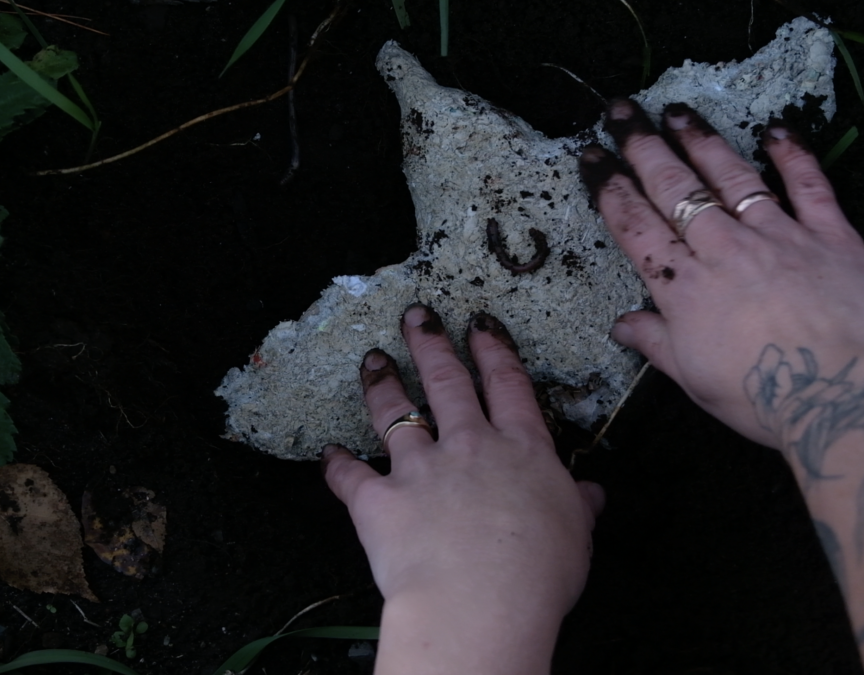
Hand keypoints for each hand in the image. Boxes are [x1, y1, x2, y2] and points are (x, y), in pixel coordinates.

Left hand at [322, 305, 602, 673]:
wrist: (480, 602)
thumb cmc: (538, 574)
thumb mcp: (577, 535)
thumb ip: (578, 506)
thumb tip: (591, 493)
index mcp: (522, 451)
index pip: (507, 387)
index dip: (493, 351)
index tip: (479, 325)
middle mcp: (469, 447)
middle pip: (448, 382)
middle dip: (431, 343)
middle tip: (416, 316)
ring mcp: (420, 468)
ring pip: (396, 414)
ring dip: (382, 384)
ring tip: (372, 360)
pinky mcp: (380, 500)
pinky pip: (351, 477)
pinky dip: (337, 466)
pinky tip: (327, 455)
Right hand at [582, 100, 863, 454]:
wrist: (849, 398)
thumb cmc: (768, 398)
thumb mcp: (695, 380)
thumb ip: (656, 343)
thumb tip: (623, 326)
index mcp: (684, 288)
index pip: (635, 226)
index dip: (609, 188)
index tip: (592, 158)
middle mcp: (725, 252)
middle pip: (674, 189)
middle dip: (642, 147)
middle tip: (622, 113)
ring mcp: (779, 237)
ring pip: (732, 177)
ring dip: (701, 141)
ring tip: (678, 112)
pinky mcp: (832, 237)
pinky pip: (808, 186)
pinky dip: (792, 156)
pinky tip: (776, 131)